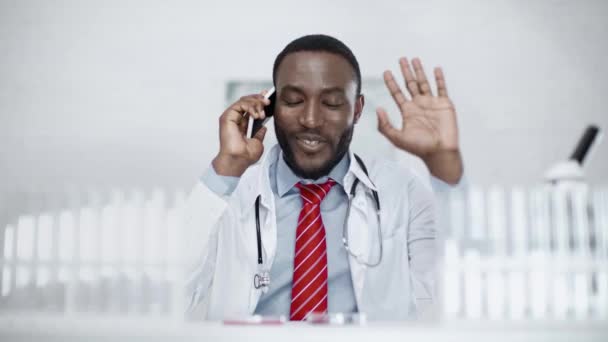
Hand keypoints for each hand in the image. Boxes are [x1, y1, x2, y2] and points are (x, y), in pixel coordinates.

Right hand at [212, 91, 269, 176]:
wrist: (238, 161)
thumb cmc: (245, 156)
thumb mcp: (257, 143)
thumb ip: (259, 134)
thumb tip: (263, 127)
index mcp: (240, 125)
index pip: (249, 108)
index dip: (258, 101)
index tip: (268, 98)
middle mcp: (234, 120)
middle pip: (246, 102)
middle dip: (259, 99)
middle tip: (268, 102)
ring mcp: (230, 117)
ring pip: (244, 101)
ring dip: (256, 103)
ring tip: (262, 112)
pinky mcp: (227, 117)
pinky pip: (240, 104)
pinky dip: (250, 106)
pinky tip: (256, 115)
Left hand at [377, 57, 462, 183]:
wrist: (439, 151)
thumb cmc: (419, 147)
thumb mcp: (397, 138)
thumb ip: (385, 125)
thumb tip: (378, 108)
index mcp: (407, 111)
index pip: (397, 93)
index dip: (391, 82)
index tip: (386, 72)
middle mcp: (419, 105)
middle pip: (410, 84)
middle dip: (405, 72)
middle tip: (401, 59)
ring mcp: (432, 103)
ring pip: (425, 83)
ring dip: (420, 71)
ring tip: (414, 59)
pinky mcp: (444, 104)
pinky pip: (442, 88)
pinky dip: (439, 79)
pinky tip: (436, 69)